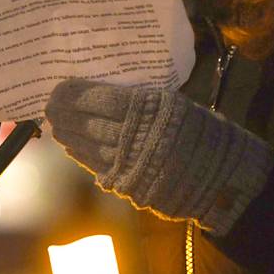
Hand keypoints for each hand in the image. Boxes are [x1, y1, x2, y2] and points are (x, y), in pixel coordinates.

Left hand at [44, 79, 273, 234]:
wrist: (224, 179)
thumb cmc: (204, 134)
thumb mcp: (175, 105)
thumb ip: (141, 101)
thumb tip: (104, 93)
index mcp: (148, 109)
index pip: (100, 99)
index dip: (75, 95)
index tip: (60, 88)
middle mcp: (134, 136)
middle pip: (87, 123)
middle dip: (64, 115)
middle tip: (49, 106)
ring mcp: (129, 164)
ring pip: (87, 147)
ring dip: (69, 136)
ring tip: (57, 126)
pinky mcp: (129, 185)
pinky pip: (97, 167)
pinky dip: (82, 156)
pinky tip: (73, 147)